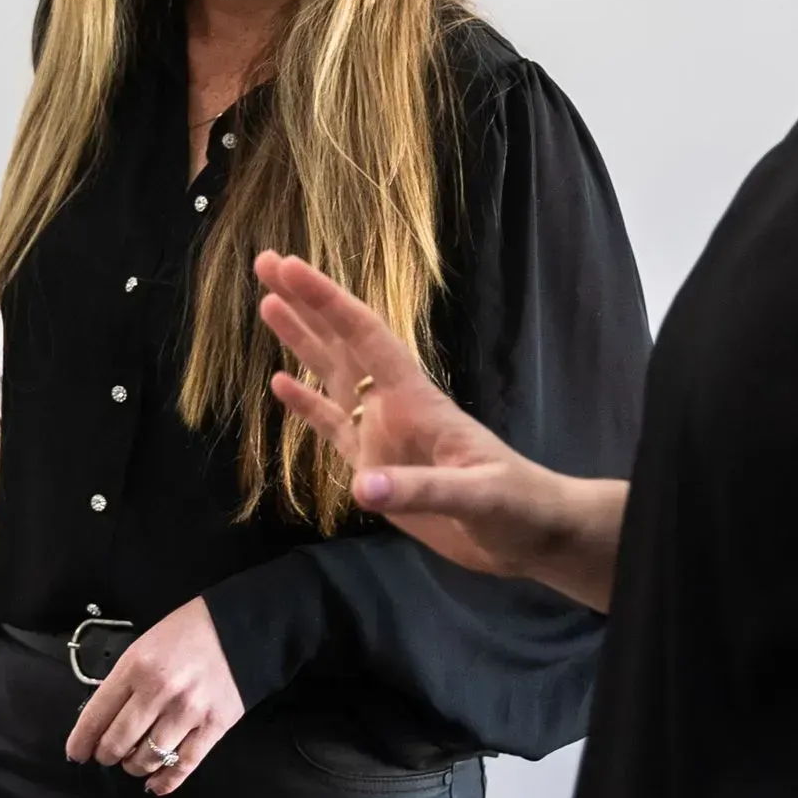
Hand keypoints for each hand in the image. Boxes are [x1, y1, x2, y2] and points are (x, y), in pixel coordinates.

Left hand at [64, 596, 243, 797]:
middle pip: (118, 742)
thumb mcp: (146, 643)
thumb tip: (106, 717)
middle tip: (107, 755)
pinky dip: (165, 782)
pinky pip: (183, 766)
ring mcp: (187, 712)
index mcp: (136, 666)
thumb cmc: (189, 631)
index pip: (96, 714)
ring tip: (133, 762)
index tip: (76, 753)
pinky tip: (154, 785)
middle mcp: (158, 692)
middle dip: (106, 755)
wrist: (243, 627)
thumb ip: (126, 678)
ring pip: (147, 759)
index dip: (81, 741)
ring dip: (133, 767)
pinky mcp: (213, 727)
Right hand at [256, 250, 556, 579]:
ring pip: (333, 377)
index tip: (289, 267)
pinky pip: (334, 428)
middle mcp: (394, 406)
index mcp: (417, 400)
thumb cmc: (517, 506)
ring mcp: (384, 435)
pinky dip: (307, 407)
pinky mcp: (377, 468)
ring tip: (267, 305)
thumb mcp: (478, 496)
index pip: (365, 337)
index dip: (328, 301)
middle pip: (342, 344)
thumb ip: (423, 490)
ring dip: (302, 343)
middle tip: (265, 262)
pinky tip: (281, 385)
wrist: (532, 536)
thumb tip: (362, 487)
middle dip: (306, 304)